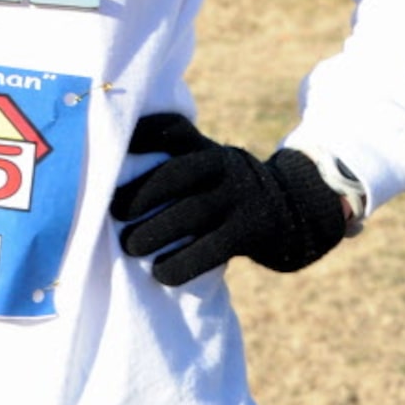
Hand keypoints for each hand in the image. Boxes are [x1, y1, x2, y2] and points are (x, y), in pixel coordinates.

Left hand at [110, 113, 345, 285]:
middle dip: (141, 192)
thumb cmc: (227, 188)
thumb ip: (174, 156)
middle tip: (111, 210)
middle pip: (178, 174)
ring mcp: (237, 200)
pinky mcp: (248, 234)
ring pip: (191, 214)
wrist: (293, 211)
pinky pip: (210, 251)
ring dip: (155, 232)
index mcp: (208, 148)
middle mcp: (223, 168)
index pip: (174, 131)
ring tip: (129, 246)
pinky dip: (181, 264)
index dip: (144, 133)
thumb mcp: (210, 161)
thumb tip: (112, 164)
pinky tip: (160, 273)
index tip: (114, 144)